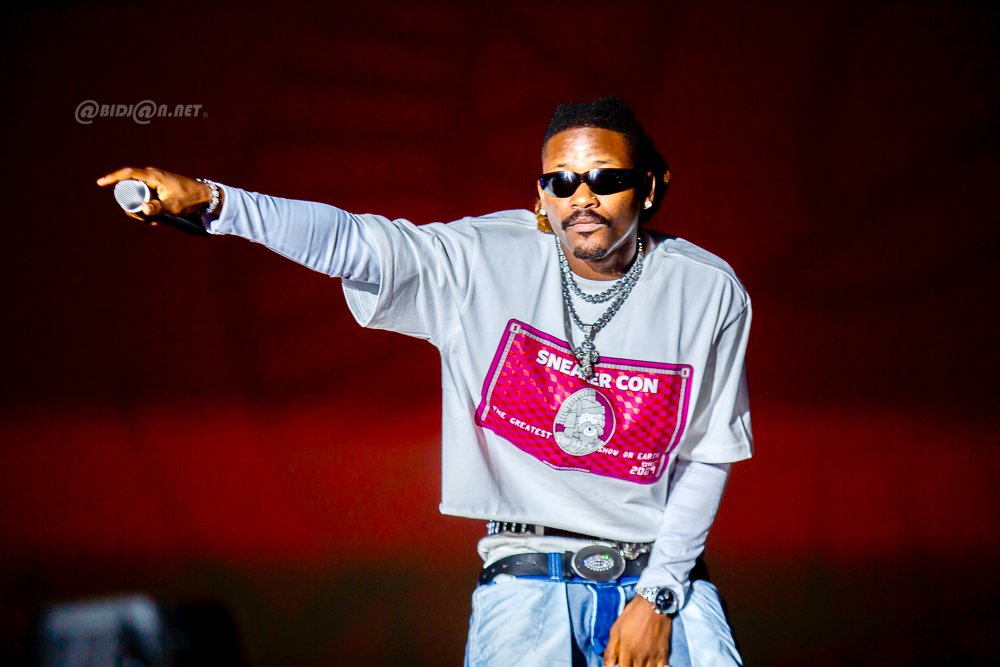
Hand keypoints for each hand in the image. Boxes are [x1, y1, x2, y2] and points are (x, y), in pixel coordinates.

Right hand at [96, 167, 220, 220]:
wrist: (205, 195)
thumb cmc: (189, 199)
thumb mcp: (173, 206)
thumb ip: (158, 208)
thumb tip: (143, 209)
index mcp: (153, 176)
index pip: (128, 173)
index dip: (112, 178)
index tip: (100, 183)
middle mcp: (152, 175)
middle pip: (131, 187)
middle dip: (132, 204)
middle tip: (142, 218)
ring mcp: (155, 180)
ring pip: (138, 193)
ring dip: (141, 208)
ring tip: (153, 220)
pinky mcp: (158, 186)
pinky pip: (146, 195)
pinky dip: (147, 207)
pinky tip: (156, 218)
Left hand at [603, 595, 671, 666]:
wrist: (653, 604)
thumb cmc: (632, 615)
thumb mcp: (616, 629)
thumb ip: (610, 650)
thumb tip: (607, 666)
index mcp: (627, 651)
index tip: (620, 664)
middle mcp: (641, 657)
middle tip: (629, 661)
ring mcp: (653, 656)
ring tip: (638, 663)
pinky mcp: (664, 654)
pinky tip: (651, 665)